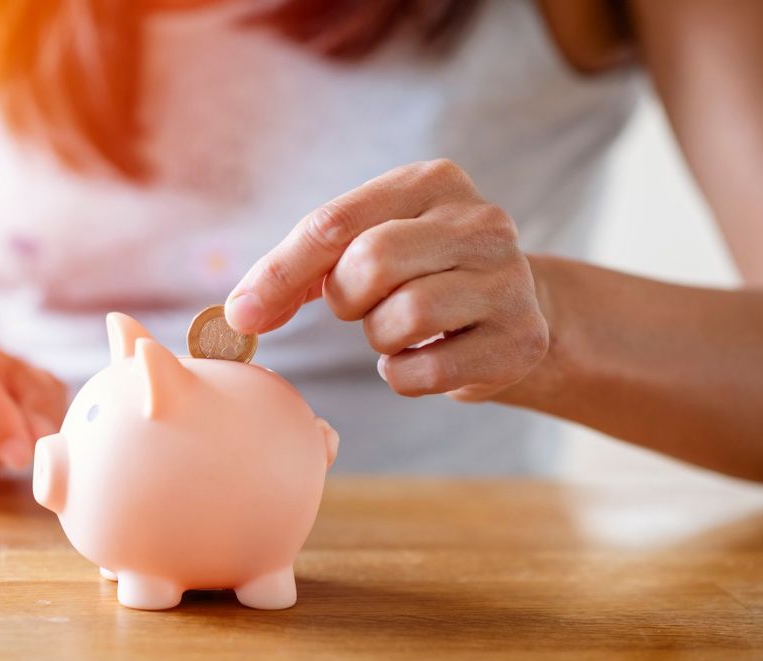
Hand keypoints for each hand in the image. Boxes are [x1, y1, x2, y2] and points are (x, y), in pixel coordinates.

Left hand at [225, 159, 548, 401]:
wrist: (519, 314)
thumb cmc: (420, 277)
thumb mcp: (366, 248)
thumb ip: (301, 271)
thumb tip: (241, 314)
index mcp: (432, 182)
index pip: (335, 223)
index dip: (280, 273)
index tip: (242, 314)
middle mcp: (481, 221)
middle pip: (369, 263)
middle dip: (347, 299)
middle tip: (365, 306)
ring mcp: (509, 280)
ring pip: (401, 319)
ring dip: (380, 339)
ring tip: (402, 328)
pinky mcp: (521, 340)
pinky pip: (425, 371)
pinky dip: (406, 376)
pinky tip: (426, 357)